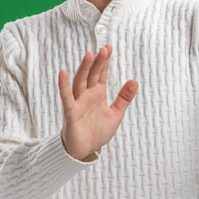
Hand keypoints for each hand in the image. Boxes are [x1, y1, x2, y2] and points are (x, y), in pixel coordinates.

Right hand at [58, 44, 137, 160]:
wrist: (84, 151)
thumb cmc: (97, 131)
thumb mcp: (116, 113)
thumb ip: (124, 97)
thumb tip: (135, 81)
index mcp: (98, 93)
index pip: (101, 73)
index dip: (105, 61)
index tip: (108, 47)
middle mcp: (87, 95)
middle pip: (92, 74)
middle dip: (97, 62)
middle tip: (103, 48)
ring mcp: (78, 102)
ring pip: (80, 81)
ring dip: (84, 68)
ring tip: (89, 55)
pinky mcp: (70, 112)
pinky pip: (66, 97)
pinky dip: (63, 85)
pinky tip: (63, 73)